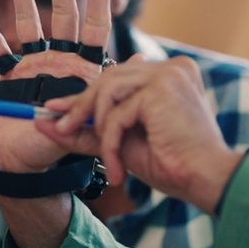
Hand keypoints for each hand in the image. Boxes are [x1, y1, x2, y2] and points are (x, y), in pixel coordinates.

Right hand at [0, 0, 111, 173]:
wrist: (23, 168)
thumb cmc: (56, 154)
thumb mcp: (82, 131)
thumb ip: (98, 103)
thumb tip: (131, 68)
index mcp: (83, 72)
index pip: (95, 27)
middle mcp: (60, 63)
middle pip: (61, 14)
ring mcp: (33, 66)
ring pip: (27, 22)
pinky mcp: (8, 76)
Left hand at [39, 56, 244, 210]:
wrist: (204, 180)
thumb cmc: (172, 164)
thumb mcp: (122, 144)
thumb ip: (87, 131)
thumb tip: (44, 123)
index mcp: (167, 75)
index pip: (116, 78)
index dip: (83, 96)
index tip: (54, 110)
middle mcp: (170, 67)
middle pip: (108, 78)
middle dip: (79, 107)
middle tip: (59, 129)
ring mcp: (167, 74)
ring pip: (108, 92)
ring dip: (99, 130)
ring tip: (107, 161)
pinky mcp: (161, 88)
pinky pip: (117, 114)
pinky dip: (111, 143)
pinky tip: (118, 168)